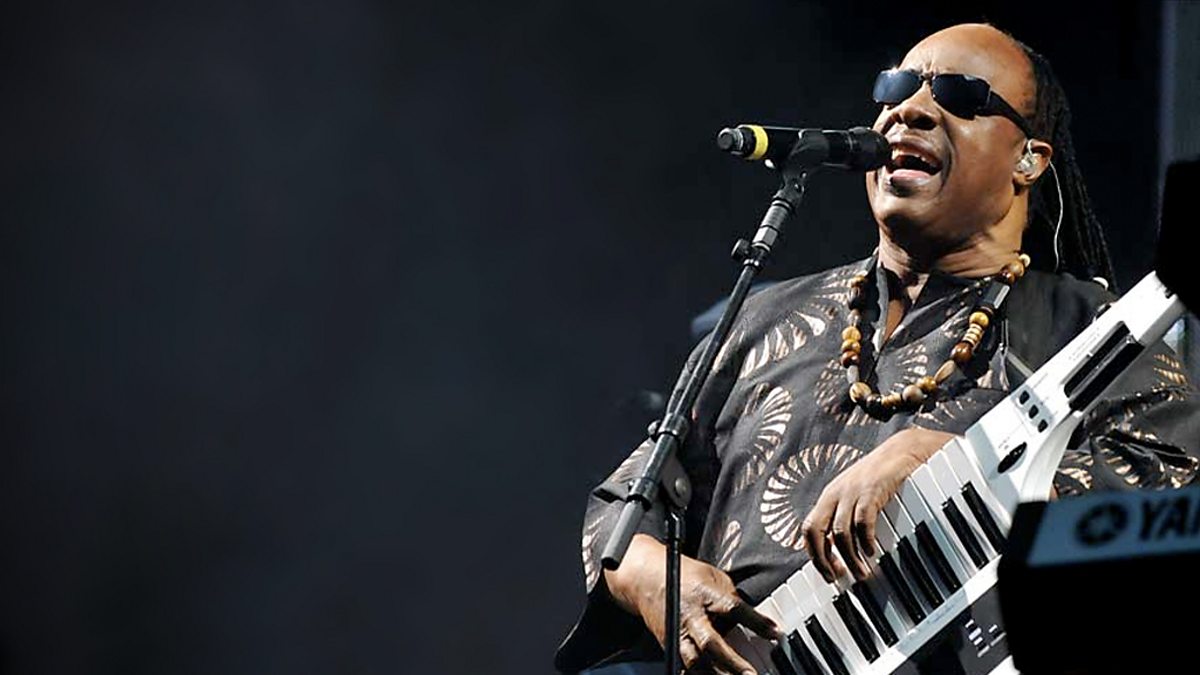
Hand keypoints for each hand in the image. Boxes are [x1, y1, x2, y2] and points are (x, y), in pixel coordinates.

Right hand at [604, 534, 780, 674]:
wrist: (645, 579)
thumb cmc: (683, 575)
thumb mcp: (713, 576)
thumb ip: (731, 597)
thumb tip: (751, 618)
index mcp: (704, 593)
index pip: (732, 608)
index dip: (755, 621)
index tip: (774, 633)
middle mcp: (690, 615)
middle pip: (710, 642)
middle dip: (731, 661)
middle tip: (750, 674)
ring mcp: (677, 633)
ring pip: (694, 661)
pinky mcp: (670, 646)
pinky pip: (684, 666)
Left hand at [800, 427, 957, 581]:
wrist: (901, 450)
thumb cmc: (880, 477)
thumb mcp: (856, 497)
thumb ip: (847, 518)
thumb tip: (843, 551)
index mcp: (828, 498)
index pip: (809, 530)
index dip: (814, 554)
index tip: (829, 573)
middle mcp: (834, 494)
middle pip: (815, 531)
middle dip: (823, 559)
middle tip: (837, 577)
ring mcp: (851, 491)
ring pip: (840, 532)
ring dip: (849, 557)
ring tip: (862, 573)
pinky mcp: (871, 490)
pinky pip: (862, 521)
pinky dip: (865, 540)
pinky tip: (871, 551)